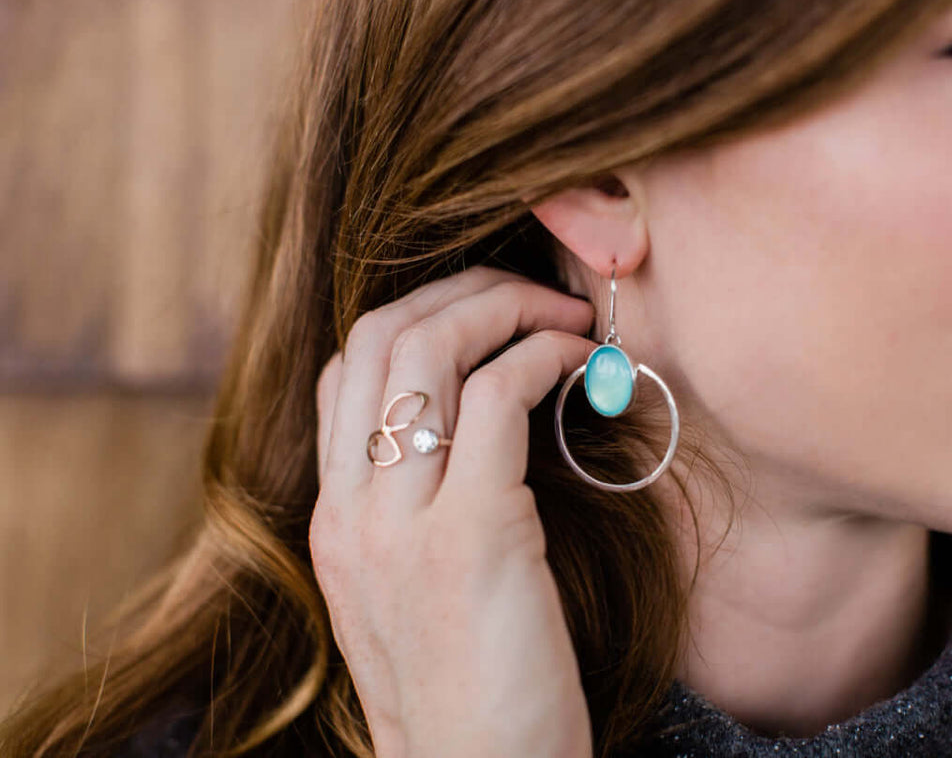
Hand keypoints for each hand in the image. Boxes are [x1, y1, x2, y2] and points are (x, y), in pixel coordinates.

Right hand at [311, 266, 596, 757]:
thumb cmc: (474, 694)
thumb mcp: (413, 597)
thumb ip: (418, 512)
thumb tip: (479, 427)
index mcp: (335, 522)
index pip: (348, 370)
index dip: (419, 315)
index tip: (489, 314)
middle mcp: (351, 511)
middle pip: (381, 336)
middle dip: (464, 289)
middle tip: (535, 293)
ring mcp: (400, 523)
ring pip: (429, 347)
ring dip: (506, 305)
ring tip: (565, 314)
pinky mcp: (471, 537)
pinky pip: (497, 396)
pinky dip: (543, 355)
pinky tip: (583, 363)